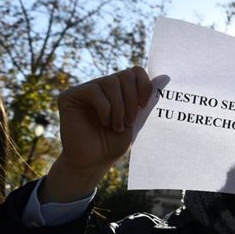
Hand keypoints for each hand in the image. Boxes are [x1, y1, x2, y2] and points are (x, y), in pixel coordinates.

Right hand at [40, 67, 151, 203]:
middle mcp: (102, 86)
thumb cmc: (114, 143)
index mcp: (118, 90)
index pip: (135, 71)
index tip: (144, 106)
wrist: (94, 162)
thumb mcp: (137, 119)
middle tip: (128, 122)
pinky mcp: (69, 96)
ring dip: (119, 108)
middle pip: (125, 75)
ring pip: (111, 82)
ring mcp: (86, 90)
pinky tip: (104, 122)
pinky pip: (94, 90)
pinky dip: (105, 109)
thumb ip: (148, 99)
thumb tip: (165, 77)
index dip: (143, 86)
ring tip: (116, 126)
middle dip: (131, 100)